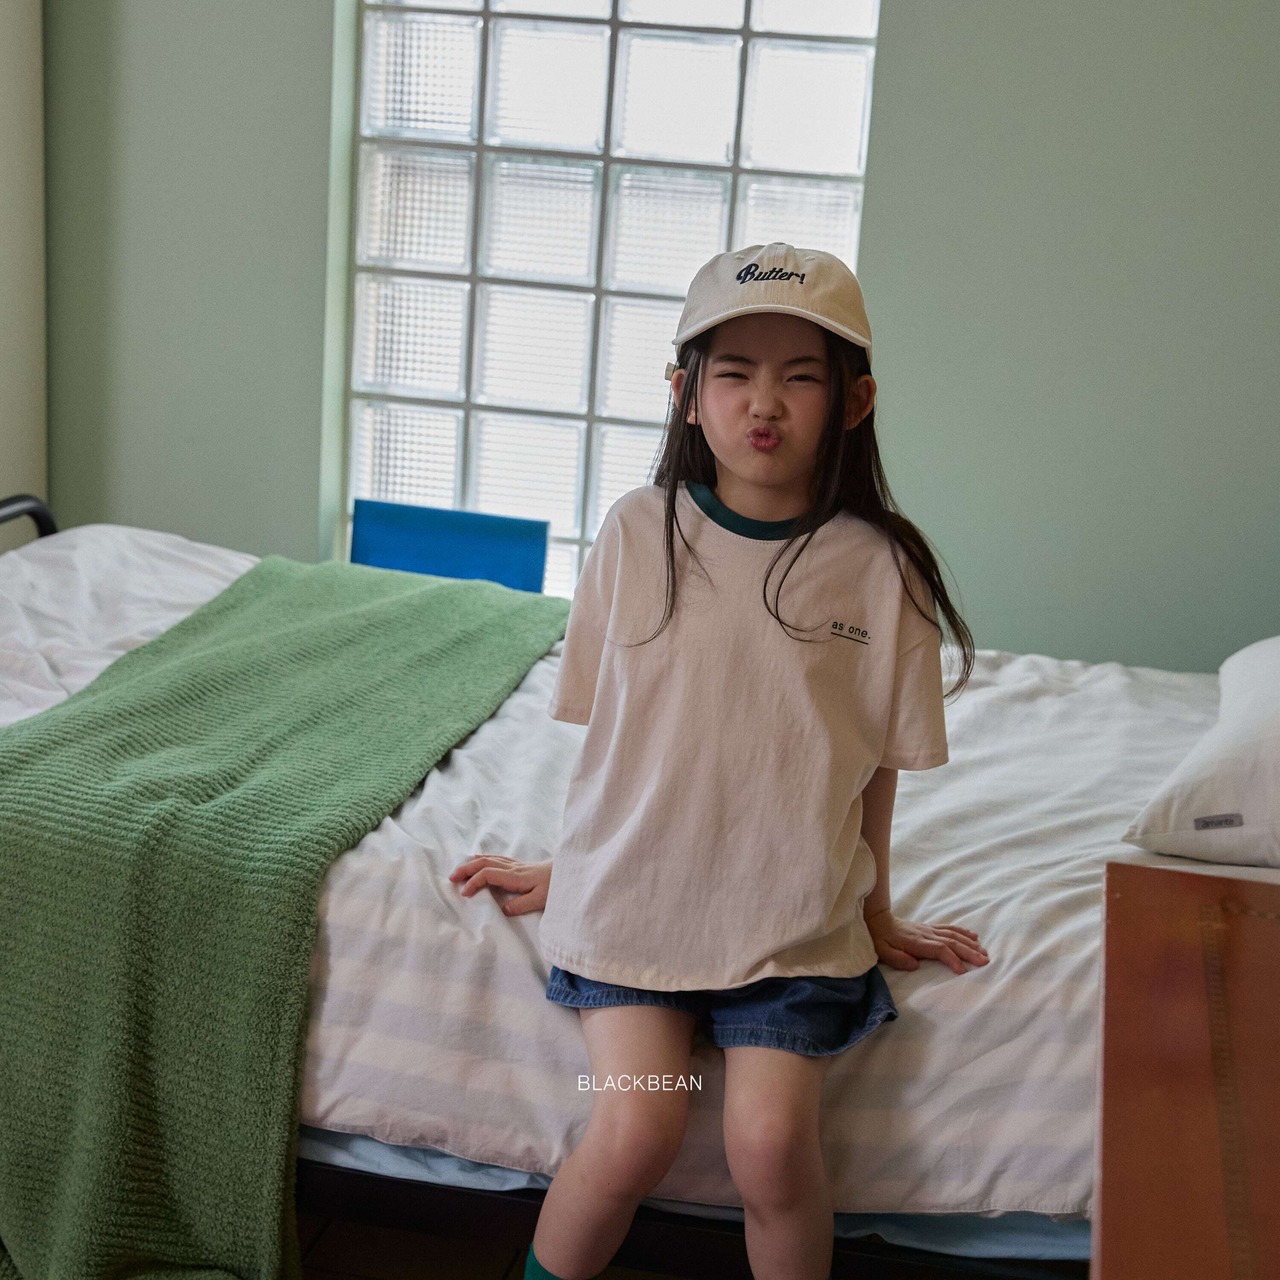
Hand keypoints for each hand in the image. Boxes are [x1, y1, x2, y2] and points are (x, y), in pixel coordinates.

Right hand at [448, 855, 551, 916]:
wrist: (570, 871)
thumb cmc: (557, 886)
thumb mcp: (541, 900)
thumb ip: (521, 905)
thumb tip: (502, 909)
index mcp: (516, 876)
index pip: (488, 874)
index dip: (474, 882)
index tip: (465, 894)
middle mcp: (513, 868)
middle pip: (484, 862)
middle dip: (466, 869)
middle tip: (451, 879)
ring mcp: (516, 864)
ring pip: (489, 858)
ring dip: (471, 863)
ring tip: (458, 871)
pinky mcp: (519, 865)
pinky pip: (496, 858)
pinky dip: (482, 859)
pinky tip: (479, 860)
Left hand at [866, 908, 988, 973]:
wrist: (878, 919)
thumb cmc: (880, 938)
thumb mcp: (883, 951)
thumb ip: (898, 959)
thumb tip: (914, 965)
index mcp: (917, 942)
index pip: (940, 949)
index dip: (952, 959)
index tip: (963, 971)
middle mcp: (927, 934)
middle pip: (952, 942)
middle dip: (970, 952)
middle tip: (985, 962)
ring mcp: (930, 930)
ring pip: (954, 935)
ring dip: (970, 943)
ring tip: (984, 952)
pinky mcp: (930, 928)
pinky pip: (950, 928)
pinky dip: (963, 932)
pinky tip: (974, 937)